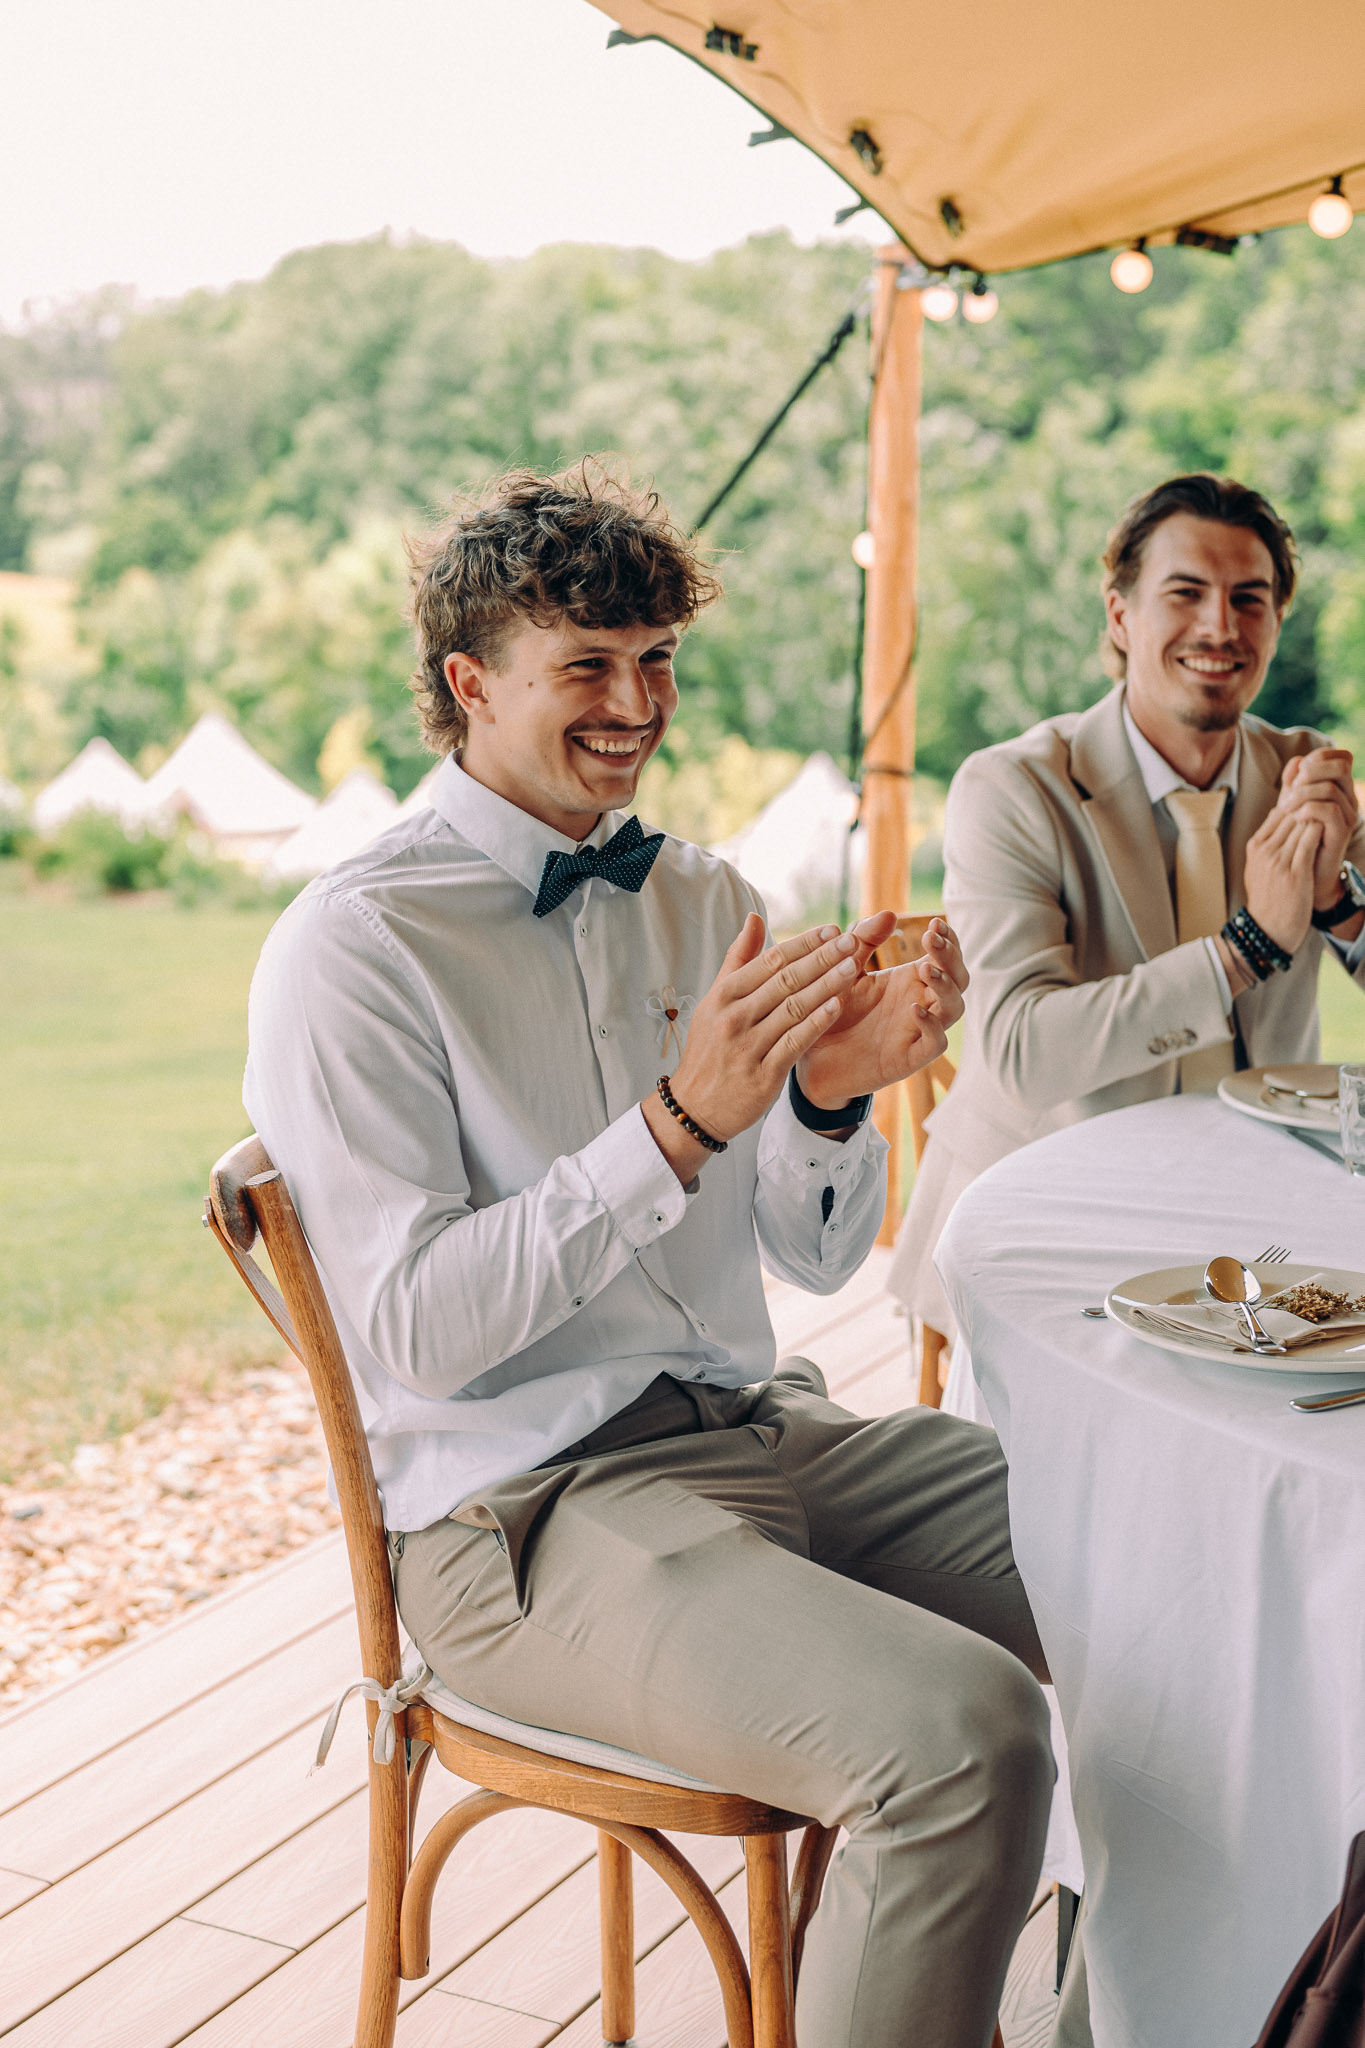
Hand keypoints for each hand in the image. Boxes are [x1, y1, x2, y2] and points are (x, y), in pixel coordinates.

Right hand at [640, 915, 867, 1178]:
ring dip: (826, 985)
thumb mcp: (714, 1001)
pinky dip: (817, 1023)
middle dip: (822, 958)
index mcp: (723, 995)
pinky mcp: (762, 1075)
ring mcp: (747, 1047)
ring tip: (853, 967)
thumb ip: (738, 960)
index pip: (770, 961)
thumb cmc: (709, 1049)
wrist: (694, 1106)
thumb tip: (755, 918)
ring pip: (794, 1009)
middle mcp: (734, 1017)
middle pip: (785, 980)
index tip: (831, 930)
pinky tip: (838, 1006)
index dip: (803, 943)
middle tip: (851, 941)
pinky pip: (794, 1043)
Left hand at [796, 916, 969, 1108]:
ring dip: (946, 987)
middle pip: (958, 978)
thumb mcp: (844, 970)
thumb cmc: (830, 1010)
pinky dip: (931, 1026)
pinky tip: (914, 1009)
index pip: (944, 956)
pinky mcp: (908, 1058)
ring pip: (954, 1009)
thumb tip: (888, 913)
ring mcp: (917, 1031)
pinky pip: (934, 1043)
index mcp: (909, 980)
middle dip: (951, 956)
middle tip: (932, 938)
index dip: (947, 939)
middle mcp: (921, 1003)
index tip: (935, 924)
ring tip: (925, 968)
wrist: (807, 1054)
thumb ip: (862, 942)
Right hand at [1242, 807, 1323, 953]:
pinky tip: (1330, 830)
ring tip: (1330, 815)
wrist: (1268, 930)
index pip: (1278, 812)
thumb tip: (1277, 815)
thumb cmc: (1267, 899)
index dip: (1298, 806)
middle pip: (1290, 815)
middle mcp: (1264, 851)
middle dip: (1309, 807)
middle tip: (1326, 805)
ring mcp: (1279, 861)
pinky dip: (1320, 831)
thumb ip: (1266, 843)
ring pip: (1301, 824)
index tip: (1313, 807)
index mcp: (1254, 847)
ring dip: (1317, 817)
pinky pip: (1309, 841)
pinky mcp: (1295, 873)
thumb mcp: (1257, 867)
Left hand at [1277, 749, 1359, 909]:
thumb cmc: (1298, 840)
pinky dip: (1308, 809)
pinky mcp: (1341, 832)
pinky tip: (1295, 817)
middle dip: (1311, 771)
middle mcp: (1349, 799)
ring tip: (1287, 807)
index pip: (1341, 756)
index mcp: (1340, 788)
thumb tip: (1294, 761)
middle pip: (1341, 765)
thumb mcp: (1294, 807)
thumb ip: (1294, 785)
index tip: (1297, 773)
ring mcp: (1348, 815)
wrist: (1307, 876)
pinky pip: (1330, 810)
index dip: (1318, 757)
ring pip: (1331, 787)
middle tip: (1292, 788)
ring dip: (1302, 793)